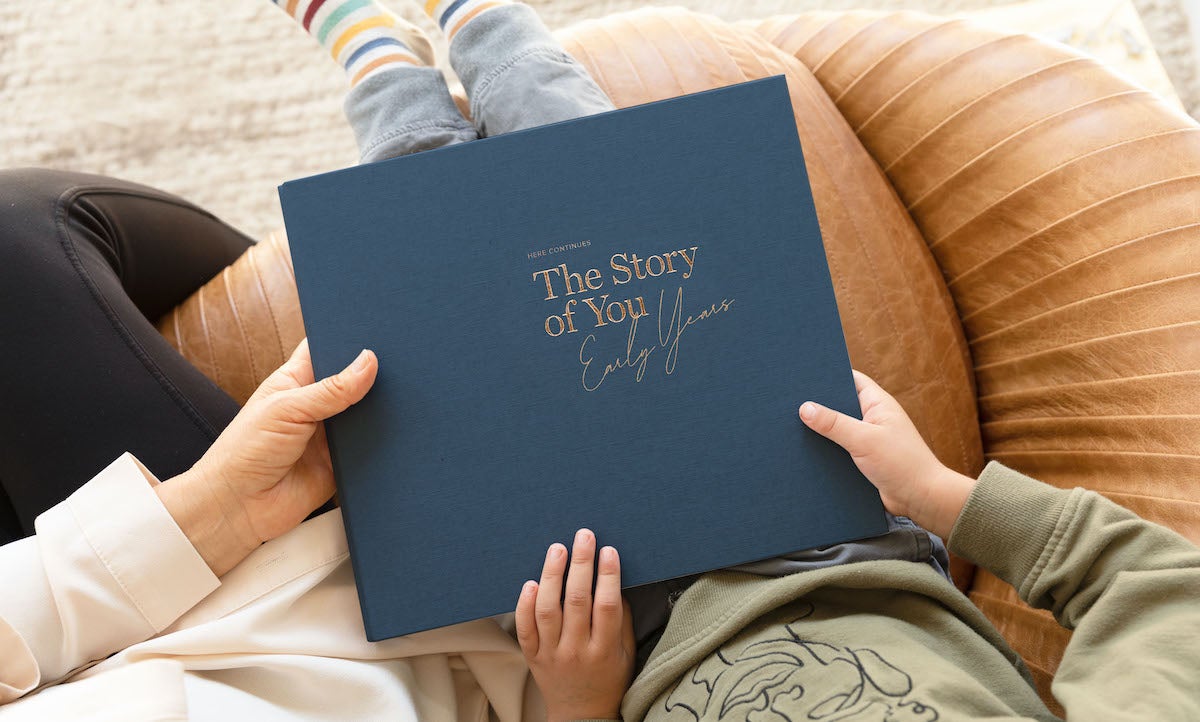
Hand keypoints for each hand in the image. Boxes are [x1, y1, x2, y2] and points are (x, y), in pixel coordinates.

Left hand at [157, 339, 377, 575]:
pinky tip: (399, 433)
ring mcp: (330, 435)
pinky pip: (370, 449)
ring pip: (367, 414)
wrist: (237, 508)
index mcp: (296, 380)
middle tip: (399, 364)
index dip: (348, 337)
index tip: (377, 330)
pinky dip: (384, 443)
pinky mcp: (342, 463)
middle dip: (374, 374)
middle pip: (354, 380)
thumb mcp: (286, 409)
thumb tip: (369, 361)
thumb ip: (330, 389)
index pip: (326, 348)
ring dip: (381, 410)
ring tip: (405, 396)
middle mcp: (316, 405)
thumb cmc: (243, 452)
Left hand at [515, 529, 634, 721]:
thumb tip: (615, 582)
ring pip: (548, 610)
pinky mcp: (532, 656)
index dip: (608, 576)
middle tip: (584, 537)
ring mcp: (552, 654)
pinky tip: (530, 582)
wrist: (581, 716)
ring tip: (557, 549)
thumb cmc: (609, 681)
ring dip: (552, 576)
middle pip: (578, 601)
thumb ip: (622, 620)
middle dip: (581, 564)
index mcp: (605, 650)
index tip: (609, 551)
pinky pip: (525, 628)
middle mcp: (577, 651)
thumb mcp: (627, 654)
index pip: (608, 606)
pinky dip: (525, 604)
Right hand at [799, 370, 975, 539]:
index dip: (829, 375)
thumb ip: (834, 423)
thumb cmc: (901, 464)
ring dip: (821, 432)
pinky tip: (805, 454)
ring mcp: (869, 440)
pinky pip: (840, 450)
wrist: (922, 500)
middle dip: (819, 405)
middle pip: (841, 405)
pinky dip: (826, 451)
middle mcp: (873, 419)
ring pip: (838, 430)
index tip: (803, 376)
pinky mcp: (864, 460)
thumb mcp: (864, 440)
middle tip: (790, 404)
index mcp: (878, 404)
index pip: (852, 379)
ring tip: (790, 428)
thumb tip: (804, 408)